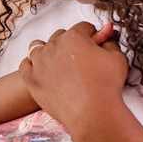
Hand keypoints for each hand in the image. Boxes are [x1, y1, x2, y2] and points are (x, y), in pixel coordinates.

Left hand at [19, 21, 128, 136]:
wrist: (92, 113)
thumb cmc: (105, 86)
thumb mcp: (117, 58)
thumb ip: (110, 42)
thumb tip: (106, 37)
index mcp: (74, 37)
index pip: (82, 28)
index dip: (91, 35)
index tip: (93, 41)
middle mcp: (53, 46)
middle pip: (60, 36)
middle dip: (70, 43)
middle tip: (78, 56)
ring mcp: (39, 63)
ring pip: (38, 48)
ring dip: (48, 51)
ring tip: (58, 62)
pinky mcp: (31, 79)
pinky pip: (25, 65)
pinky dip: (33, 65)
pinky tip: (42, 70)